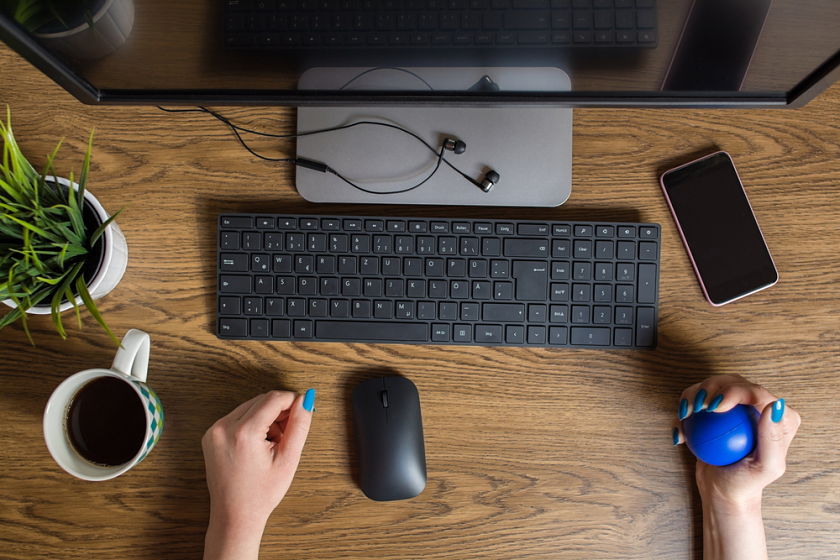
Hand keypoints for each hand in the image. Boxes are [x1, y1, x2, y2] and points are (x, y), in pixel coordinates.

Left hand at [202, 389, 314, 559]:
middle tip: (289, 433)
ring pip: (250, 406)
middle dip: (280, 411)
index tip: (303, 411)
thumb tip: (306, 400)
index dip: (293, 401)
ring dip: (266, 416)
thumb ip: (299, 425)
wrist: (235, 516)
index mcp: (243, 433)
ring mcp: (214, 431)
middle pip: (261, 400)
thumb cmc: (261, 494)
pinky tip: (260, 444)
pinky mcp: (211, 435)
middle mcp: (224, 428)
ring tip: (274, 443)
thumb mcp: (288, 459)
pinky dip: (253, 423)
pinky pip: (238, 416)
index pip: (274, 399)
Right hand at [672, 374, 800, 507]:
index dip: (733, 392)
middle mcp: (758, 407)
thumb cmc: (746, 482)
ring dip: (693, 395)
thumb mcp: (766, 467)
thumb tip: (774, 404)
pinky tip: (680, 429)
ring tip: (685, 416)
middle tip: (696, 408)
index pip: (756, 392)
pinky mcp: (715, 411)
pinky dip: (685, 410)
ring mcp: (736, 407)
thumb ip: (773, 438)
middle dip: (710, 387)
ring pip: (713, 385)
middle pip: (732, 382)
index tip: (713, 407)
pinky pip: (697, 399)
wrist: (723, 490)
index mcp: (779, 417)